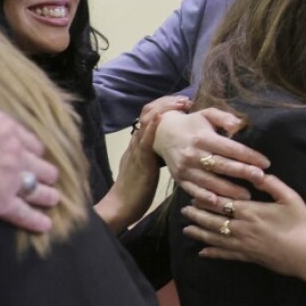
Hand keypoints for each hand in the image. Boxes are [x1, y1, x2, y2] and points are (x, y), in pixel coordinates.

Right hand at [0, 60, 59, 232]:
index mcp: (3, 126)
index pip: (26, 137)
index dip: (31, 145)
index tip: (35, 151)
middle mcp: (13, 152)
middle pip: (37, 163)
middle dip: (44, 170)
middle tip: (50, 176)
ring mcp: (9, 178)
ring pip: (36, 189)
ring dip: (47, 194)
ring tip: (54, 199)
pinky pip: (22, 214)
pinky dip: (35, 221)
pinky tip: (45, 226)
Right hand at [96, 95, 191, 232]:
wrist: (120, 206)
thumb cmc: (137, 190)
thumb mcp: (149, 167)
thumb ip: (158, 155)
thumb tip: (175, 147)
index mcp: (139, 142)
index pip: (150, 115)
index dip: (165, 105)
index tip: (182, 102)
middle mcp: (136, 141)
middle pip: (148, 112)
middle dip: (167, 102)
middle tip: (184, 99)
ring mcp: (137, 149)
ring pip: (146, 121)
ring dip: (164, 108)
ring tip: (180, 102)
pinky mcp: (139, 160)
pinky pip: (144, 139)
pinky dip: (152, 126)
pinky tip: (161, 117)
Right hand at [153, 108, 269, 203]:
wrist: (163, 134)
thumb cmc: (192, 124)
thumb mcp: (207, 114)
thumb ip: (224, 118)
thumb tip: (240, 125)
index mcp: (203, 137)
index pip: (230, 148)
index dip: (249, 156)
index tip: (266, 163)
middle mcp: (193, 154)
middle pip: (222, 166)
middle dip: (243, 172)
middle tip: (261, 179)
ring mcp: (185, 169)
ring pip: (210, 182)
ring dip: (229, 190)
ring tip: (247, 196)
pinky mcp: (179, 179)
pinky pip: (194, 191)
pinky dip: (205, 198)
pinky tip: (218, 203)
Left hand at [181, 175, 305, 284]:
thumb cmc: (302, 223)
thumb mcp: (290, 197)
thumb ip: (272, 184)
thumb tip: (257, 172)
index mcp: (250, 210)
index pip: (221, 202)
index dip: (206, 197)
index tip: (193, 193)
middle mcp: (241, 228)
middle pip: (213, 220)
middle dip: (197, 215)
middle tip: (183, 211)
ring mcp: (243, 245)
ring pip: (215, 238)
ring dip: (199, 233)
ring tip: (186, 230)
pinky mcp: (248, 257)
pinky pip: (225, 255)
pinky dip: (212, 253)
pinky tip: (202, 252)